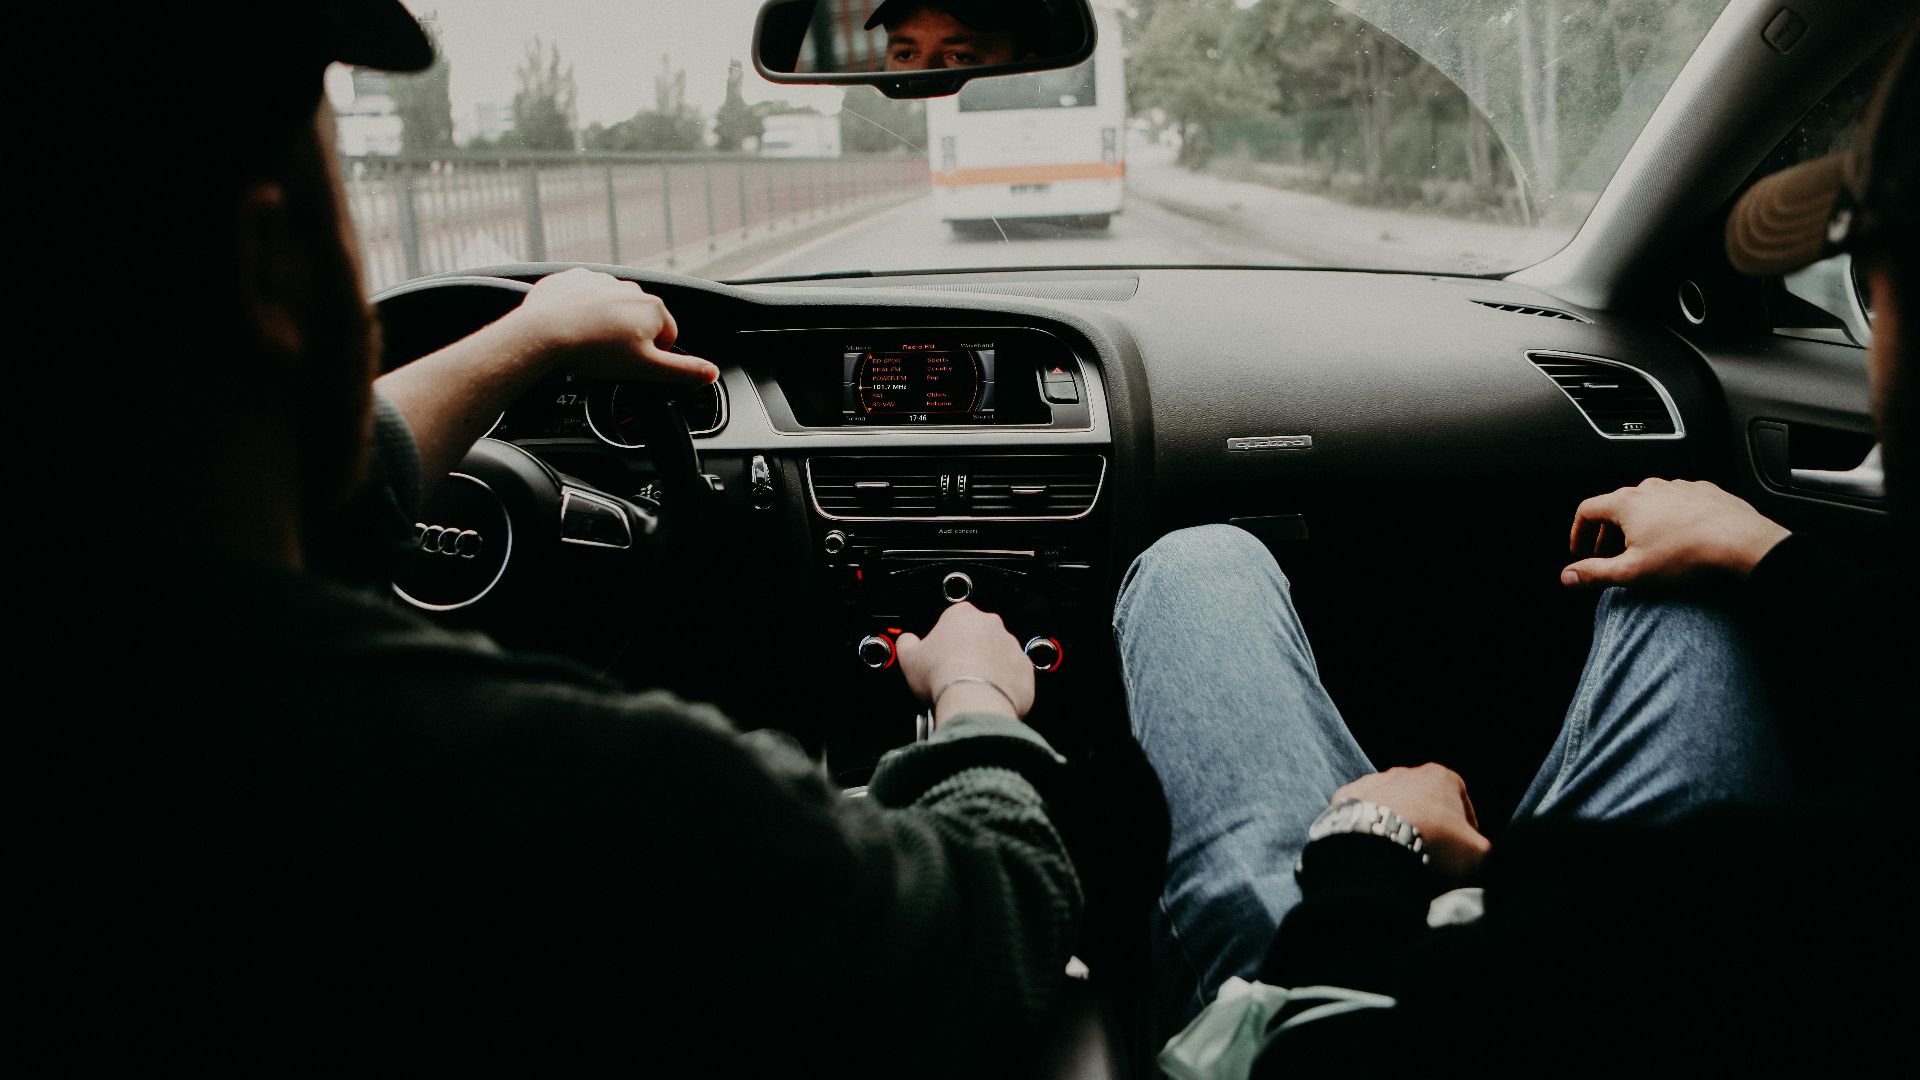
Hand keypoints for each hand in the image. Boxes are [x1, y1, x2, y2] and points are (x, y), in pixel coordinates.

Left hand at [507, 268, 716, 385]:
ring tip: (586, 341)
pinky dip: (578, 309)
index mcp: (653, 309)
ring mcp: (600, 279)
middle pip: (638, 319)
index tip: (632, 363)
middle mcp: (631, 288)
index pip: (666, 335)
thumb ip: (682, 371)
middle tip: (608, 356)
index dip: (651, 355)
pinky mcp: (572, 277)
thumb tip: (711, 373)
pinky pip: (582, 295)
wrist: (544, 332)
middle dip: (627, 337)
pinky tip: (570, 325)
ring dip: (604, 322)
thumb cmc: (595, 351)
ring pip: (610, 307)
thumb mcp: (646, 369)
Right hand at [895, 602, 1035, 724]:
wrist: (973, 702)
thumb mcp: (909, 657)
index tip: (937, 656)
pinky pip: (1014, 675)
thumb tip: (907, 641)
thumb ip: (907, 643)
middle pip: (977, 635)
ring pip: (997, 655)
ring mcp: (1011, 646)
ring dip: (986, 667)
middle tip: (952, 673)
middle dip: (967, 651)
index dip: (943, 639)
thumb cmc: (942, 676)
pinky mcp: (1025, 669)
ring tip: (970, 688)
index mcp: (962, 615)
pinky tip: (987, 696)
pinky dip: (1004, 685)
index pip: (951, 619)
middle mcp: (991, 625)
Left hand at [1333, 764, 1489, 877]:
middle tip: (1430, 855)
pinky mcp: (1347, 796)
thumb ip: (1486, 853)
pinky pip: (1363, 812)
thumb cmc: (1435, 842)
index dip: (1466, 829)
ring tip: (1399, 853)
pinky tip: (1373, 846)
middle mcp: (1406, 772)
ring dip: (1398, 824)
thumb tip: (1483, 859)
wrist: (1378, 842)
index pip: (1462, 803)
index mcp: (1442, 776)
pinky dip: (1368, 827)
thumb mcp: (1477, 854)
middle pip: (1426, 803)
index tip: (1462, 850)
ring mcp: (1373, 781)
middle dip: (1430, 825)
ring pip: (1393, 805)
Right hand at [1561, 478, 1789, 587]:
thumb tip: (1567, 577)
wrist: (1741, 543)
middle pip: (1616, 507)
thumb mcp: (1632, 572)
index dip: (1578, 533)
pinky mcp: (1703, 492)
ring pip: (1647, 504)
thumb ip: (1594, 573)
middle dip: (1608, 533)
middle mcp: (1650, 489)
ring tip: (1647, 549)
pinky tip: (1678, 539)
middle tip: (1611, 556)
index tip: (1581, 550)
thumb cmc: (1687, 555)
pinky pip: (1676, 503)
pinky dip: (1669, 519)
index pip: (1587, 510)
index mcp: (1627, 503)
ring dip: (1640, 524)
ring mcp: (1678, 488)